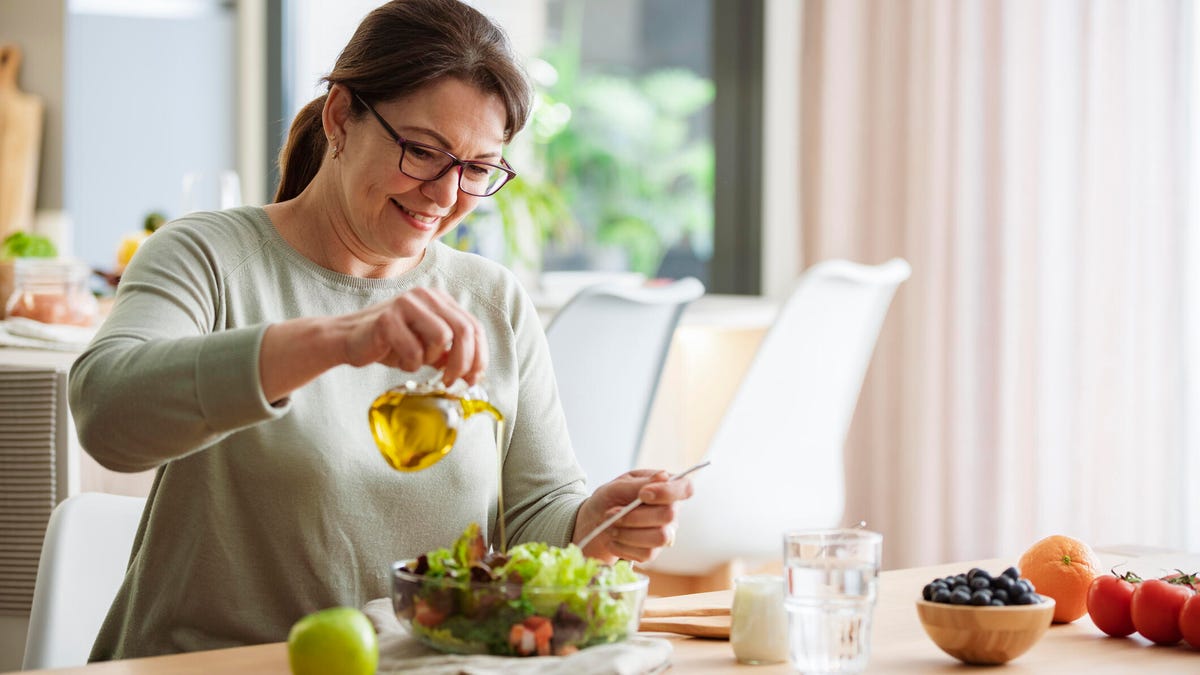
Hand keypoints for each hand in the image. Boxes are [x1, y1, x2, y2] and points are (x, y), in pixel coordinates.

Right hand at [341, 287, 486, 384]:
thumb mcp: (427, 347)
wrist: (349, 339)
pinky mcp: (387, 318)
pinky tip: (398, 360)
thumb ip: (450, 353)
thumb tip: (474, 374)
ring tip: (415, 361)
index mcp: (440, 300)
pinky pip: (414, 350)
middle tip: (451, 382)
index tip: (473, 379)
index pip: (474, 326)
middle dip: (464, 363)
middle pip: (464, 330)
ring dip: (431, 359)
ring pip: (442, 337)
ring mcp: (407, 303)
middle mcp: (426, 296)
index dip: (479, 356)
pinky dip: (409, 364)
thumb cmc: (391, 344)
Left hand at [574, 469, 694, 562]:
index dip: (668, 492)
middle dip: (635, 516)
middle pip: (668, 515)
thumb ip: (639, 483)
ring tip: (610, 526)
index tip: (643, 494)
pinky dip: (622, 546)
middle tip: (611, 513)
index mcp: (666, 488)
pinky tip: (613, 539)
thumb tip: (663, 476)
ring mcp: (665, 534)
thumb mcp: (618, 485)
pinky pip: (646, 553)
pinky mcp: (652, 552)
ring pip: (659, 538)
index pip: (685, 488)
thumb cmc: (610, 499)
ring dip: (628, 532)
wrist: (594, 522)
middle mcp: (671, 512)